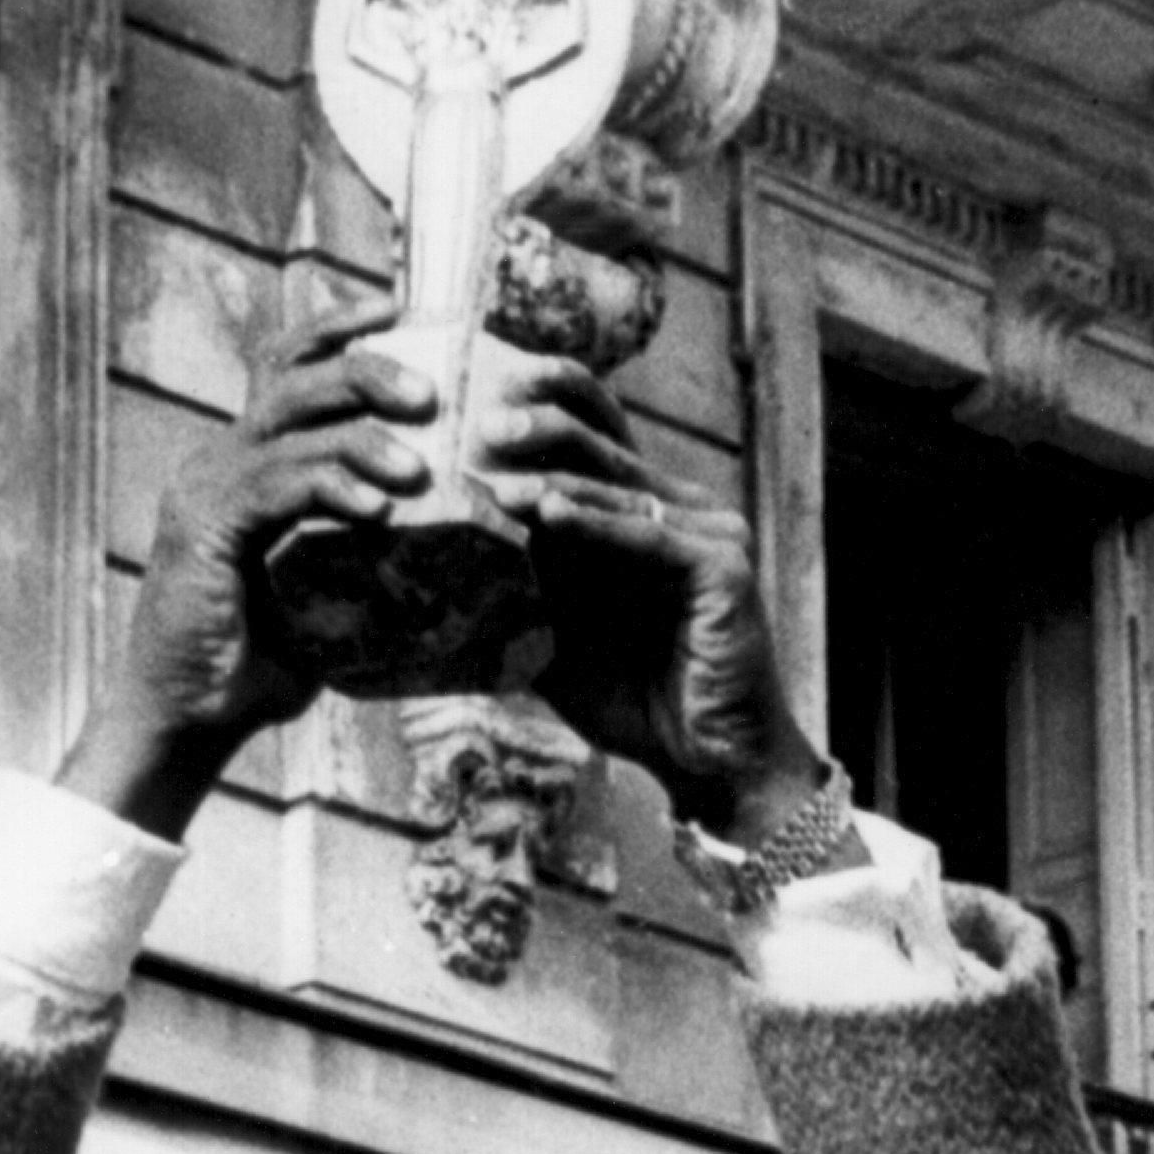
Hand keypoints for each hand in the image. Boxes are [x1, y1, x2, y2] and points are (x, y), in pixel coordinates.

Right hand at [62, 305, 431, 838]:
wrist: (188, 723)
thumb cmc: (260, 667)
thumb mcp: (326, 596)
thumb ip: (367, 558)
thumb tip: (453, 550)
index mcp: (241, 462)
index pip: (285, 368)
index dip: (337, 327)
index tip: (400, 307)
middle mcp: (216, 461)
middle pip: (292, 378)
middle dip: (364, 370)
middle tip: (430, 394)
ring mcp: (204, 490)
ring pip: (288, 428)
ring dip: (360, 437)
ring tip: (419, 467)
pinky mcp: (202, 530)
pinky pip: (276, 488)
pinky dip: (329, 487)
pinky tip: (376, 507)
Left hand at [480, 361, 823, 839]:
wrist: (708, 761)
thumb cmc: (635, 701)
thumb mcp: (558, 639)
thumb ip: (517, 596)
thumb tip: (431, 578)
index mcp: (649, 513)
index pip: (599, 437)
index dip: (551, 403)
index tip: (485, 393)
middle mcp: (684, 509)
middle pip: (607, 446)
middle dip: (542, 426)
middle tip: (482, 420)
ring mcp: (710, 533)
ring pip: (620, 490)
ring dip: (553, 478)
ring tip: (495, 471)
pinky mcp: (723, 570)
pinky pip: (646, 538)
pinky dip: (596, 524)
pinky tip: (546, 514)